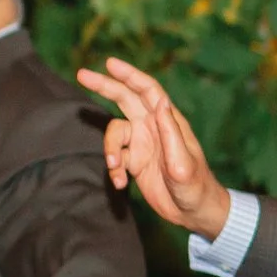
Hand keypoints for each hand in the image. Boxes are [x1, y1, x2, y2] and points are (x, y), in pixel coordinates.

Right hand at [72, 58, 232, 240]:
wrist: (193, 212)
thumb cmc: (195, 186)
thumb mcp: (183, 162)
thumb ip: (171, 133)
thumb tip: (161, 101)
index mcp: (168, 121)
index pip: (148, 90)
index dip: (130, 75)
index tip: (109, 64)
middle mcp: (153, 127)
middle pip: (125, 98)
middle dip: (104, 86)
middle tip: (82, 74)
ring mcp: (142, 143)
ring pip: (114, 133)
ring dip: (109, 149)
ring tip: (116, 169)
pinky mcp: (134, 162)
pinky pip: (115, 158)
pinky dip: (113, 170)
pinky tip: (122, 184)